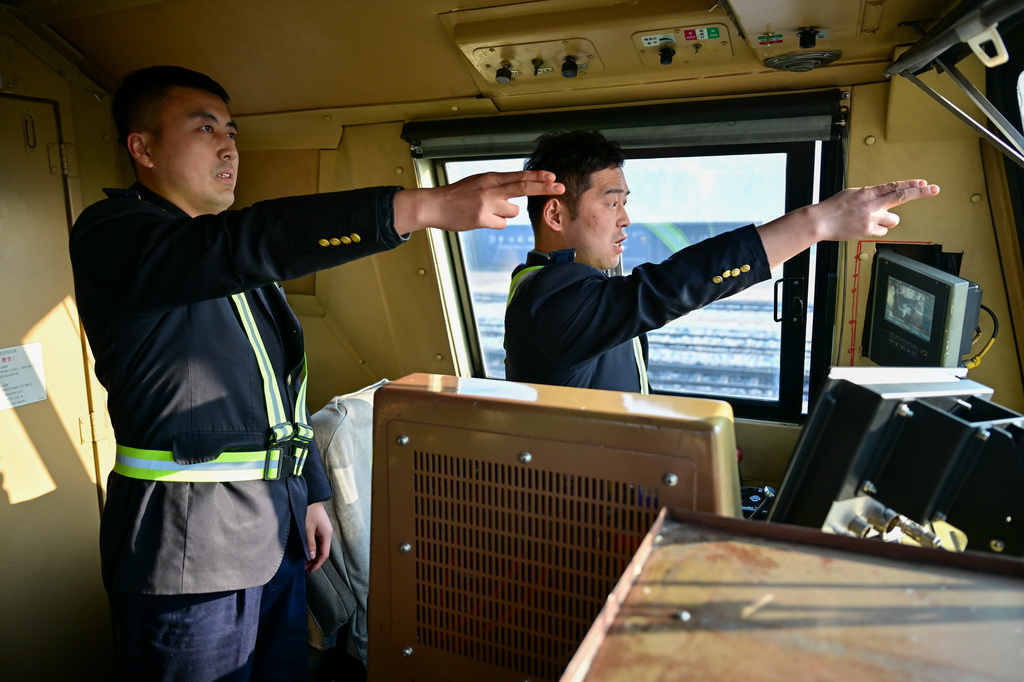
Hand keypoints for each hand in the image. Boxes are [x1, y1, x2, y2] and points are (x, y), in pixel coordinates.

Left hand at [304, 501, 332, 572]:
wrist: (311, 498)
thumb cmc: (309, 512)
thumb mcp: (307, 529)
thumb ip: (310, 543)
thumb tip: (312, 557)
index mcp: (327, 535)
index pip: (324, 554)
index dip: (318, 564)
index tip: (310, 571)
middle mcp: (328, 534)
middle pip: (323, 552)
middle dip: (315, 561)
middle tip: (305, 569)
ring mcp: (324, 532)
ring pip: (320, 548)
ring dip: (313, 555)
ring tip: (304, 562)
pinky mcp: (320, 529)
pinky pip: (318, 542)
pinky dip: (313, 549)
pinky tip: (307, 552)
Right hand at [393, 170, 563, 232]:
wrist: (435, 205)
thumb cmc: (457, 196)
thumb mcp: (478, 183)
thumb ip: (497, 186)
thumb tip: (517, 195)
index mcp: (490, 178)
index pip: (519, 175)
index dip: (538, 176)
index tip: (553, 176)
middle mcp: (491, 188)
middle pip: (524, 186)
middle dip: (544, 187)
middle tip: (560, 187)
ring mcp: (487, 203)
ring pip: (513, 211)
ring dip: (505, 213)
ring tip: (486, 211)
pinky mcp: (482, 218)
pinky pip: (501, 224)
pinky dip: (495, 223)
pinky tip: (480, 219)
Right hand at [758, 179, 939, 267]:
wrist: (820, 221)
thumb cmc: (834, 208)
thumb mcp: (852, 195)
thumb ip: (870, 196)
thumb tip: (884, 199)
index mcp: (867, 192)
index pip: (894, 185)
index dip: (910, 184)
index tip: (924, 182)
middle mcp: (872, 203)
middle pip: (901, 196)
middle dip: (920, 192)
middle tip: (935, 189)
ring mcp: (871, 217)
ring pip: (893, 220)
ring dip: (886, 220)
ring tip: (871, 220)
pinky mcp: (868, 230)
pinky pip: (881, 232)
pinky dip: (875, 230)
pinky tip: (862, 228)